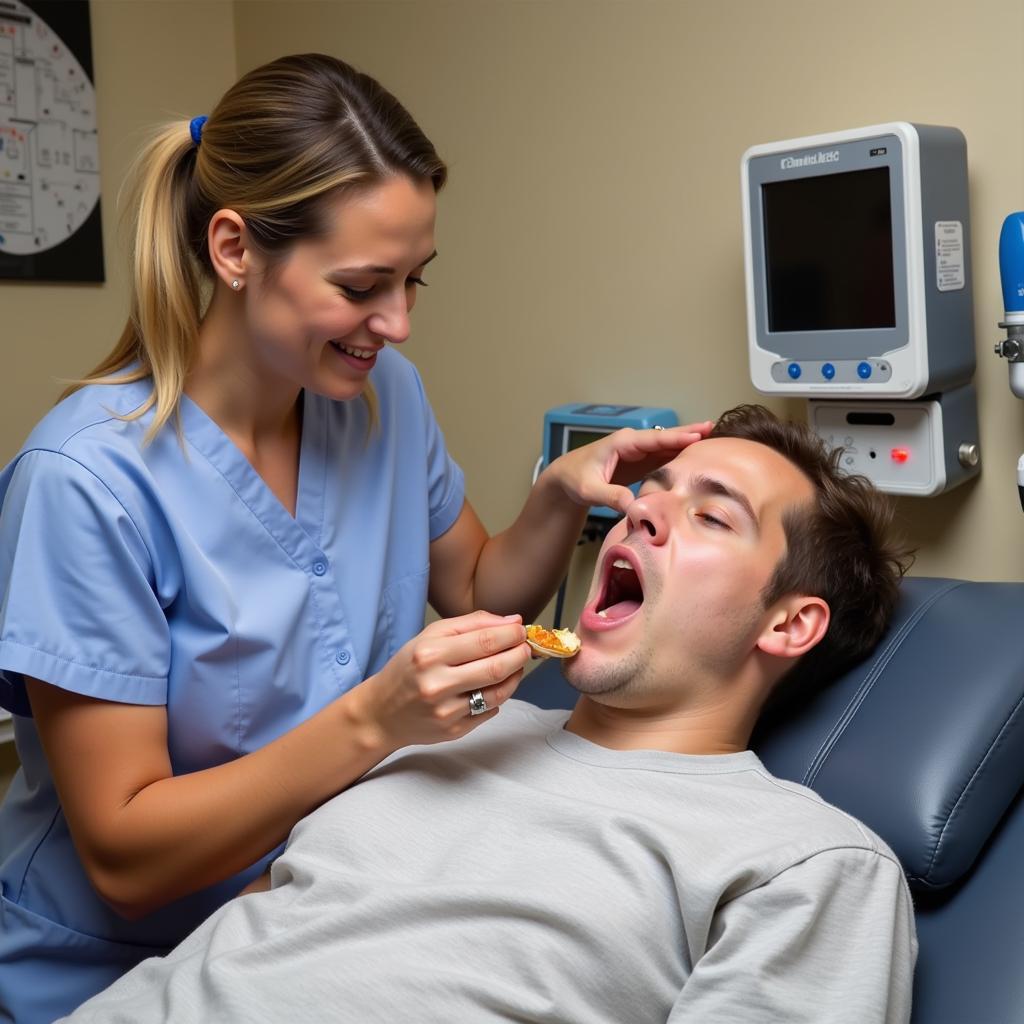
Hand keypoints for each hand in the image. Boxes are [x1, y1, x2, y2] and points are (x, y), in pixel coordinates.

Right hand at [352, 611, 529, 751]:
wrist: (381, 713)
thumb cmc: (408, 668)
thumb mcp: (431, 636)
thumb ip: (472, 623)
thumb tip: (512, 621)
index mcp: (430, 654)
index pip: (484, 641)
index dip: (511, 635)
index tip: (521, 629)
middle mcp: (437, 684)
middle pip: (496, 667)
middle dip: (520, 654)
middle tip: (526, 647)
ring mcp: (446, 711)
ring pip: (498, 692)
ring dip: (515, 676)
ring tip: (515, 665)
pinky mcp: (453, 731)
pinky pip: (490, 711)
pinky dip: (499, 696)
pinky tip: (493, 686)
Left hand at [545, 421, 712, 514]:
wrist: (566, 479)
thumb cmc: (575, 480)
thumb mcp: (589, 490)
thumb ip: (610, 496)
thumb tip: (633, 505)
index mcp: (623, 443)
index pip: (655, 439)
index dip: (676, 437)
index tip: (698, 434)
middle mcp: (634, 443)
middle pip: (667, 437)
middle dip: (690, 432)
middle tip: (715, 427)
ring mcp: (639, 452)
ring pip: (669, 446)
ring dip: (690, 443)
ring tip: (716, 440)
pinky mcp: (642, 462)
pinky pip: (665, 457)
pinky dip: (682, 456)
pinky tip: (698, 458)